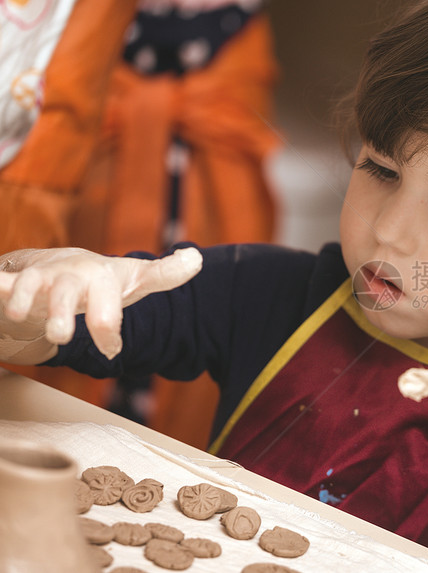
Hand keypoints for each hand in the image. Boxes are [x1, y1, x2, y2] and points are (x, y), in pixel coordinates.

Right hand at [0, 247, 201, 362]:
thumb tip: (197, 259)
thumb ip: (166, 273)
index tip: (112, 349)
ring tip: (14, 315)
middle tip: (61, 336)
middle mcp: (72, 276)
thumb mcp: (135, 278)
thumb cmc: (104, 281)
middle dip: (61, 313)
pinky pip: (0, 282)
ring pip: (29, 287)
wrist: (64, 264)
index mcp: (102, 279)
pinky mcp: (17, 282)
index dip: (108, 326)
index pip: (108, 302)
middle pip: (66, 293)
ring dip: (21, 301)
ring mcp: (43, 277)